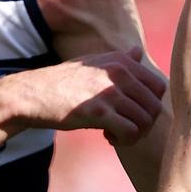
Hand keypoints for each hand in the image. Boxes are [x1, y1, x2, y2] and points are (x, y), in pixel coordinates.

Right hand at [12, 46, 166, 144]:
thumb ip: (119, 59)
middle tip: (127, 128)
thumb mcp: (92, 63)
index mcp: (121, 60)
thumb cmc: (62, 81)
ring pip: (146, 120)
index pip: (159, 86)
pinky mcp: (99, 112)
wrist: (31, 95)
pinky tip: (108, 138)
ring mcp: (109, 92)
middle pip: (155, 105)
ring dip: (135, 134)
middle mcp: (119, 72)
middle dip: (145, 123)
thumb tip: (138, 51)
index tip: (132, 112)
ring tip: (116, 134)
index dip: (150, 105)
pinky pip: (130, 132)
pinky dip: (124, 141)